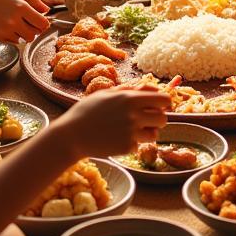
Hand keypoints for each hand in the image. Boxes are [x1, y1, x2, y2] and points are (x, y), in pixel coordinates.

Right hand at [0, 0, 50, 42]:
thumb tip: (47, 10)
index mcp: (21, 6)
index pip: (42, 22)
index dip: (44, 23)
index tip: (40, 20)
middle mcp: (15, 19)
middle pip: (36, 33)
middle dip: (35, 29)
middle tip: (28, 22)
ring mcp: (6, 30)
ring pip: (26, 39)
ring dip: (25, 34)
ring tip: (18, 25)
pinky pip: (14, 41)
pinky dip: (14, 36)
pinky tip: (6, 27)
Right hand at [53, 87, 169, 156]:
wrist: (71, 135)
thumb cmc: (87, 111)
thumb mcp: (107, 94)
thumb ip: (130, 90)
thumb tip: (151, 88)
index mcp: (130, 98)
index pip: (163, 99)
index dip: (164, 103)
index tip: (159, 106)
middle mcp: (134, 115)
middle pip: (163, 118)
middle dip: (158, 119)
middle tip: (148, 120)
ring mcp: (131, 132)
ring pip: (155, 134)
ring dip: (148, 133)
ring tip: (134, 131)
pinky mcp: (126, 147)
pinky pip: (139, 145)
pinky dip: (132, 143)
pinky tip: (117, 139)